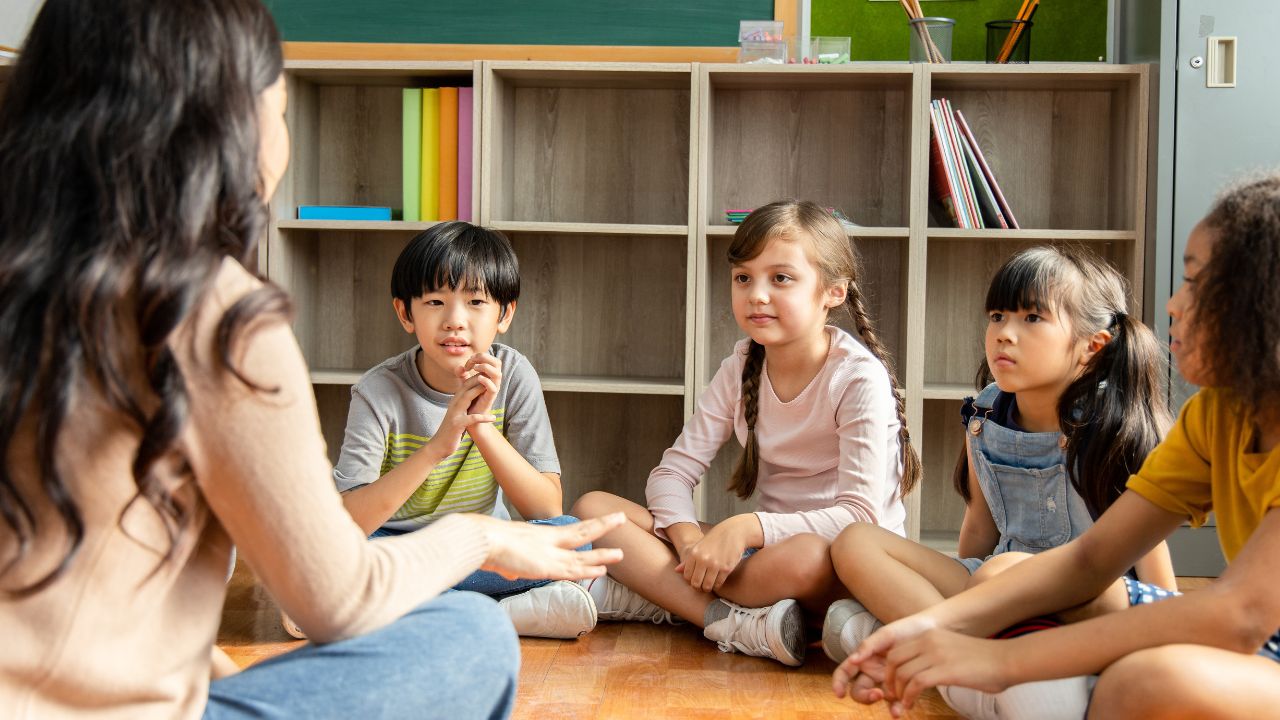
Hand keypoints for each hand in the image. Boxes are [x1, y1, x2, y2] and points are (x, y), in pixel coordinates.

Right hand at [426, 375, 495, 457]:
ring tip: (492, 389)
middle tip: (492, 375)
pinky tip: (493, 418)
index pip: (465, 386)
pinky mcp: (457, 425)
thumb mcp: (457, 415)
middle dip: (478, 380)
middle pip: (466, 388)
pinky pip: (471, 419)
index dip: (476, 378)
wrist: (439, 445)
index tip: (487, 374)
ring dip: (478, 392)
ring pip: (466, 398)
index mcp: (455, 402)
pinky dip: (482, 418)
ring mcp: (454, 414)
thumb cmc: (451, 430)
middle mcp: (453, 405)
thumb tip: (471, 397)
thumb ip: (463, 405)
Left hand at [458, 353, 500, 416]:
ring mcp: (494, 388)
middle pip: (497, 362)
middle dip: (485, 358)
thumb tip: (459, 367)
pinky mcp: (491, 397)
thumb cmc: (470, 398)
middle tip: (472, 361)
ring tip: (475, 368)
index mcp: (490, 375)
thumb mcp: (465, 384)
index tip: (467, 362)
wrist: (470, 414)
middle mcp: (494, 380)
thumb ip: (462, 375)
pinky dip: (487, 381)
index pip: (490, 359)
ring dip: (486, 368)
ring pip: (498, 374)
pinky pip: (494, 387)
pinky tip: (478, 378)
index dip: (479, 356)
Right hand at [474, 512, 625, 580]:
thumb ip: (511, 566)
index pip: (569, 531)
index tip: (599, 524)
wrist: (482, 539)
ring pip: (582, 554)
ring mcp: (548, 553)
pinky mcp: (545, 567)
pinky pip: (571, 570)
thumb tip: (509, 573)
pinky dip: (587, 571)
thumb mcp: (503, 556)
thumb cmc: (486, 544)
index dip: (585, 528)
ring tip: (621, 554)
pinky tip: (602, 571)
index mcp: (539, 536)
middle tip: (621, 517)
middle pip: (582, 531)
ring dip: (602, 555)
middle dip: (602, 525)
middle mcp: (548, 541)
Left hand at [673, 517, 749, 591]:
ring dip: (707, 588)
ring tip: (709, 585)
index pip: (687, 576)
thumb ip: (687, 560)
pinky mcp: (726, 568)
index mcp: (694, 554)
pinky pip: (718, 583)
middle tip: (701, 586)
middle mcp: (703, 559)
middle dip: (698, 587)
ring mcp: (715, 564)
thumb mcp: (698, 547)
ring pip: (707, 586)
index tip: (695, 580)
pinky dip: (717, 585)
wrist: (732, 532)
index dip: (690, 581)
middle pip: (696, 583)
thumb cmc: (714, 540)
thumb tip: (676, 571)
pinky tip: (717, 581)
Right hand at [832, 613, 937, 711]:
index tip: (840, 694)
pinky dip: (897, 708)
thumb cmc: (905, 630)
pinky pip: (896, 701)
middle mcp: (872, 672)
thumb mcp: (886, 635)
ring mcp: (887, 681)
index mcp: (864, 659)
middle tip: (877, 694)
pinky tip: (902, 709)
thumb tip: (852, 660)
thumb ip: (868, 646)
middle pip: (859, 690)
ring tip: (895, 711)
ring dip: (882, 706)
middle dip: (864, 696)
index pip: (844, 672)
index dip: (838, 683)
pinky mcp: (902, 687)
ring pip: (877, 698)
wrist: (931, 631)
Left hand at [880, 630, 1010, 714]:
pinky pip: (915, 683)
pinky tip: (911, 704)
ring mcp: (935, 654)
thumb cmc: (985, 660)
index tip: (894, 684)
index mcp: (930, 635)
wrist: (1007, 659)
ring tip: (903, 703)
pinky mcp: (944, 670)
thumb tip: (924, 673)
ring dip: (898, 691)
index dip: (890, 670)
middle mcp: (929, 641)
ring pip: (901, 673)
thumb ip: (935, 656)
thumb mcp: (952, 649)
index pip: (897, 650)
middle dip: (889, 680)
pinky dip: (908, 696)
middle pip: (893, 660)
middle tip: (894, 695)